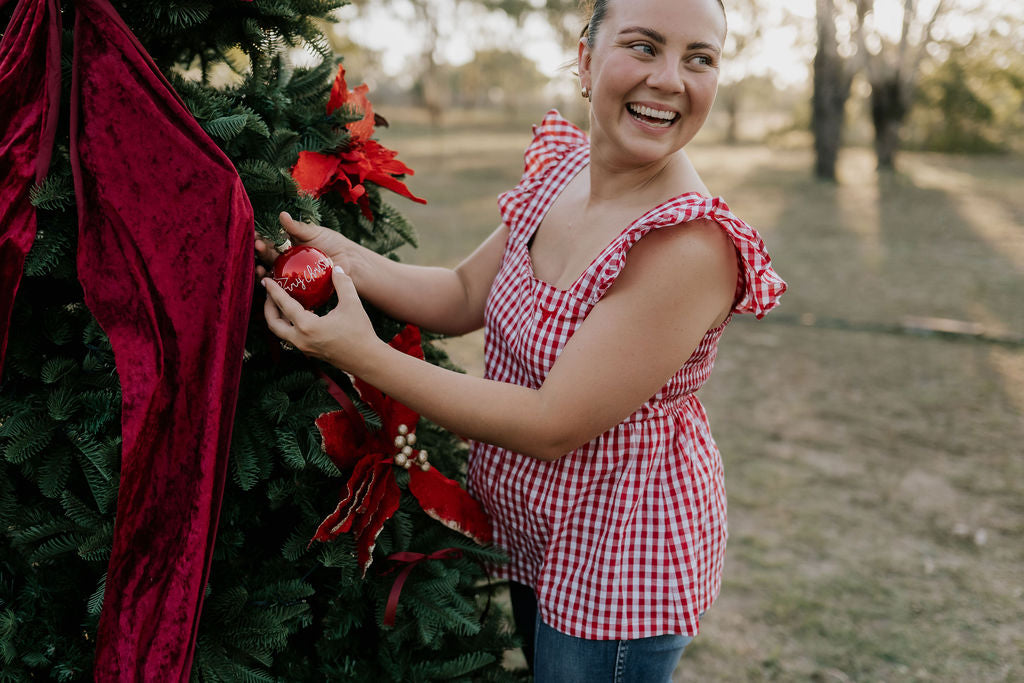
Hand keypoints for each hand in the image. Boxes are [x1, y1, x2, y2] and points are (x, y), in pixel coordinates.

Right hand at [255, 211, 357, 280]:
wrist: (349, 261)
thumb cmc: (333, 243)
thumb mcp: (314, 232)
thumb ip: (297, 227)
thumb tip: (282, 214)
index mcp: (289, 246)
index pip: (271, 242)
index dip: (262, 238)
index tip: (256, 235)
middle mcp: (287, 260)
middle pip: (268, 257)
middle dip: (260, 251)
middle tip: (258, 246)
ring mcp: (291, 274)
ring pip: (272, 274)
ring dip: (262, 272)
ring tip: (259, 268)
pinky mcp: (298, 288)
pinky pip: (284, 289)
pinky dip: (275, 288)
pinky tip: (269, 284)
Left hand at [262, 264, 379, 371]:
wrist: (367, 360)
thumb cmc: (360, 333)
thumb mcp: (352, 304)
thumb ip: (343, 283)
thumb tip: (336, 268)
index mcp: (307, 327)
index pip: (284, 305)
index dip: (274, 291)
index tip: (266, 280)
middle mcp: (301, 339)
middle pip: (273, 323)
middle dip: (268, 307)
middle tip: (270, 292)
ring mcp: (304, 347)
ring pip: (281, 332)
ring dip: (277, 317)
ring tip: (281, 302)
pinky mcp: (310, 351)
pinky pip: (292, 336)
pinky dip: (289, 324)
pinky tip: (300, 313)